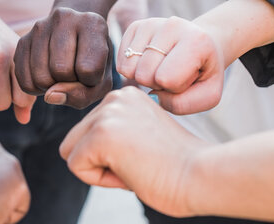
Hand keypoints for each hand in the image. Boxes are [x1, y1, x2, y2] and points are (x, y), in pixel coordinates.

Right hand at [14, 7, 112, 108]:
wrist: (76, 34)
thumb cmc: (93, 62)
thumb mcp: (100, 81)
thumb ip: (82, 95)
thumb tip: (49, 96)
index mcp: (93, 23)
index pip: (88, 70)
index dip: (91, 81)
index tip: (92, 70)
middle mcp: (65, 18)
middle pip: (61, 71)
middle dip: (68, 82)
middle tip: (74, 74)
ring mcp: (40, 27)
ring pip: (40, 77)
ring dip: (50, 87)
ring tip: (60, 76)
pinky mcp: (23, 40)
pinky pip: (23, 79)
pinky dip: (35, 88)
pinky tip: (46, 76)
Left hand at [60, 86, 207, 216]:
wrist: (201, 175)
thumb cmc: (177, 164)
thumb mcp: (141, 134)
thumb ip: (115, 131)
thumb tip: (80, 147)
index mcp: (125, 95)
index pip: (89, 130)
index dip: (109, 154)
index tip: (142, 154)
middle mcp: (114, 97)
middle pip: (74, 139)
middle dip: (99, 160)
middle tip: (138, 163)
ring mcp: (107, 113)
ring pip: (72, 152)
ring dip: (100, 169)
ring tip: (135, 165)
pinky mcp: (101, 134)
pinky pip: (76, 166)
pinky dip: (99, 179)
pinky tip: (131, 171)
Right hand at [117, 17, 224, 113]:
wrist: (200, 43)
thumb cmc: (203, 72)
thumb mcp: (208, 95)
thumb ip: (183, 103)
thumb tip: (152, 95)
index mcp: (196, 41)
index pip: (167, 79)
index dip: (174, 88)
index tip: (186, 79)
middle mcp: (172, 26)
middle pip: (144, 74)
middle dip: (156, 83)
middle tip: (171, 75)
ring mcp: (151, 23)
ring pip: (129, 69)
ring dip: (143, 77)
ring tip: (161, 69)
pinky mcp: (136, 26)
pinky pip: (121, 62)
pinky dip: (132, 70)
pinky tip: (149, 64)